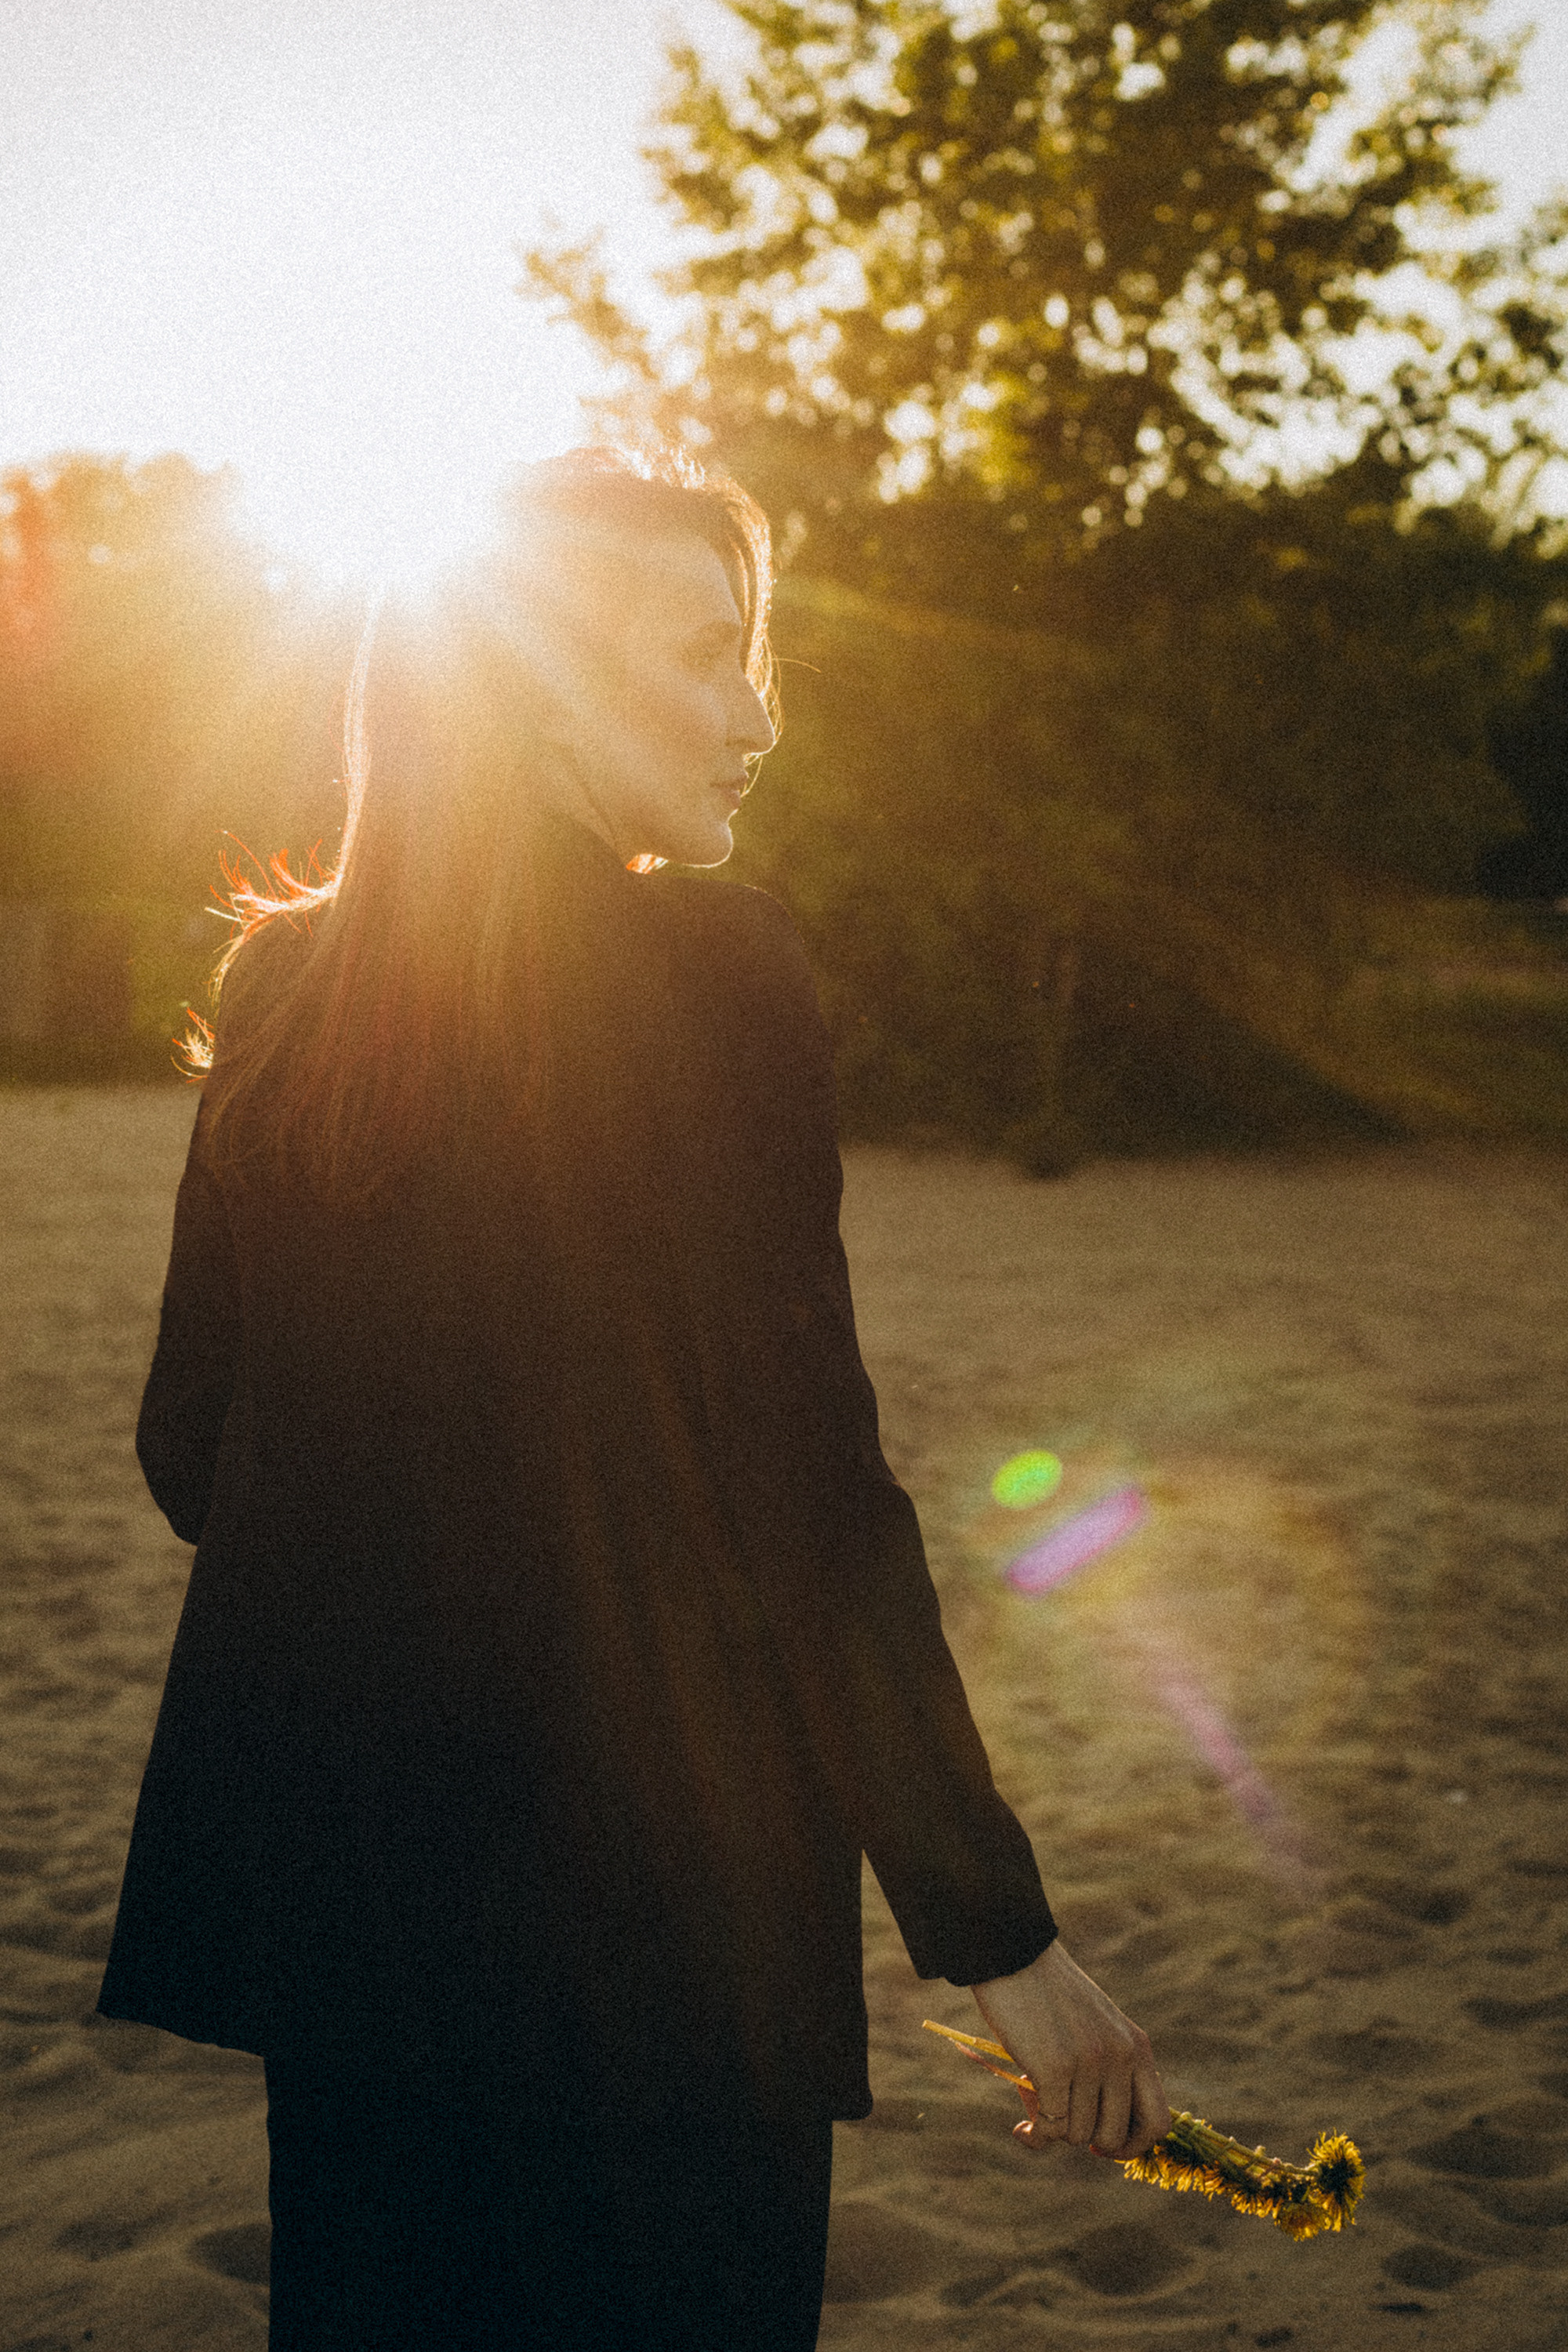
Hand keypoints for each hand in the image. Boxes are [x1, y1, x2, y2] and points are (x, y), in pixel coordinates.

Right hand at [970, 1938, 1169, 2160]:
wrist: (1014, 1955)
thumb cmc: (1047, 1995)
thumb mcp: (1097, 2027)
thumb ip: (1110, 2068)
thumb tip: (1099, 2135)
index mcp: (1137, 2047)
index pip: (1158, 2123)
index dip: (1132, 2145)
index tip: (1101, 2144)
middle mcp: (1121, 2056)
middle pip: (1112, 2137)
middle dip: (1082, 2139)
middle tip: (1058, 2120)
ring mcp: (1090, 2063)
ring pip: (1076, 2134)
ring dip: (1052, 2128)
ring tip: (1032, 2102)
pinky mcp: (1056, 2068)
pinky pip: (1050, 2127)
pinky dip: (1035, 2135)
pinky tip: (1022, 2129)